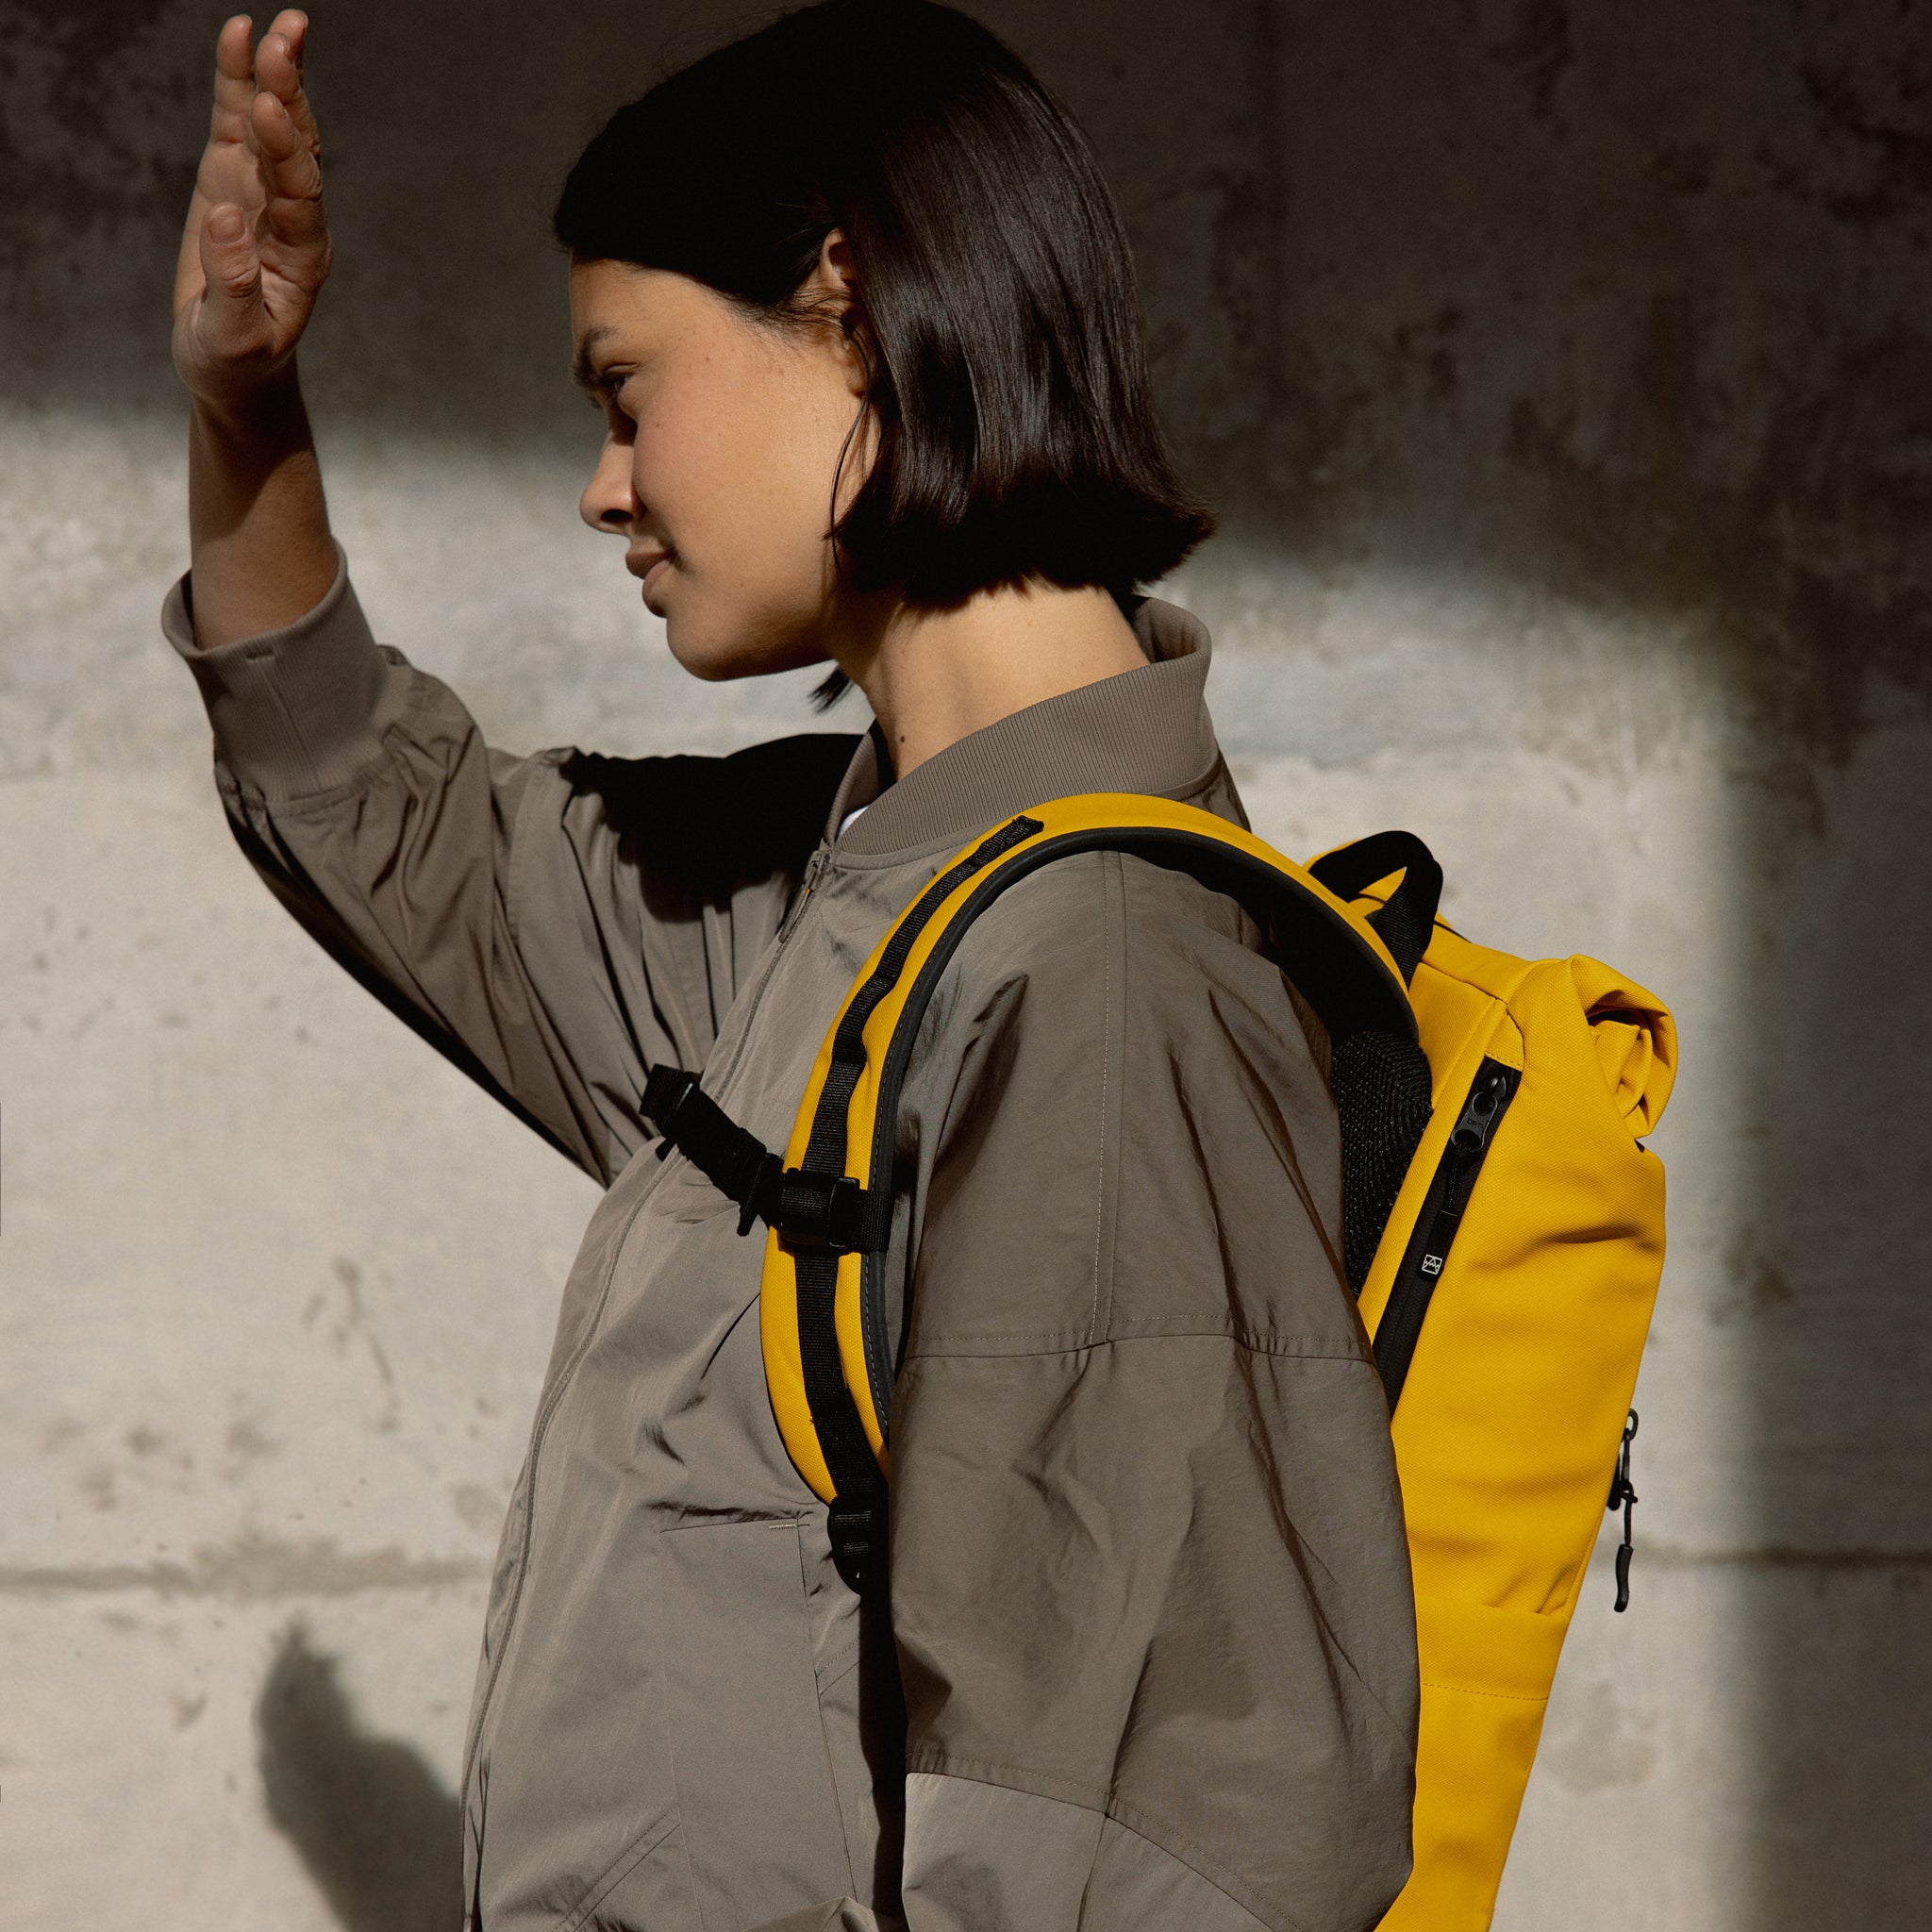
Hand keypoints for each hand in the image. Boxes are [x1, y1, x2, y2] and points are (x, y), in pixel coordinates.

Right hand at [172, 12, 331, 415]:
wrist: (233, 365)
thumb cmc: (237, 360)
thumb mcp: (233, 340)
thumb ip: (233, 286)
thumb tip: (224, 220)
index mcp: (303, 256)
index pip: (301, 195)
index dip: (288, 153)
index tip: (270, 111)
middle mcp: (293, 215)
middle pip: (299, 149)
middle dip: (292, 97)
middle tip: (286, 44)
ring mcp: (264, 190)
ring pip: (275, 126)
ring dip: (277, 78)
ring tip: (281, 28)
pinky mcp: (233, 177)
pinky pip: (237, 121)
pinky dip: (238, 80)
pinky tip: (239, 35)